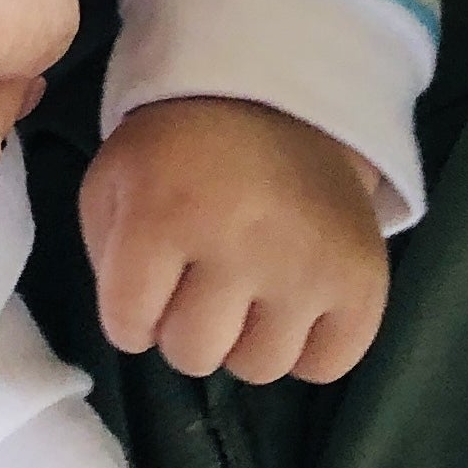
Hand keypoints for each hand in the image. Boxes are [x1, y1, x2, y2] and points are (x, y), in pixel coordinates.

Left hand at [78, 95, 389, 383]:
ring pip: (258, 369)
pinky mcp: (360, 280)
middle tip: (199, 279)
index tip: (148, 279)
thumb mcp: (115, 180)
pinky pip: (325, 367)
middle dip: (185, 326)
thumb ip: (107, 260)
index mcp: (163, 215)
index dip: (130, 312)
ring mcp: (305, 266)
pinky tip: (294, 301)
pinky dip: (308, 347)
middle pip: (192, 356)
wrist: (275, 99)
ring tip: (247, 285)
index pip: (128, 327)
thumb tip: (140, 331)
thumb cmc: (179, 151)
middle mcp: (238, 244)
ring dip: (245, 339)